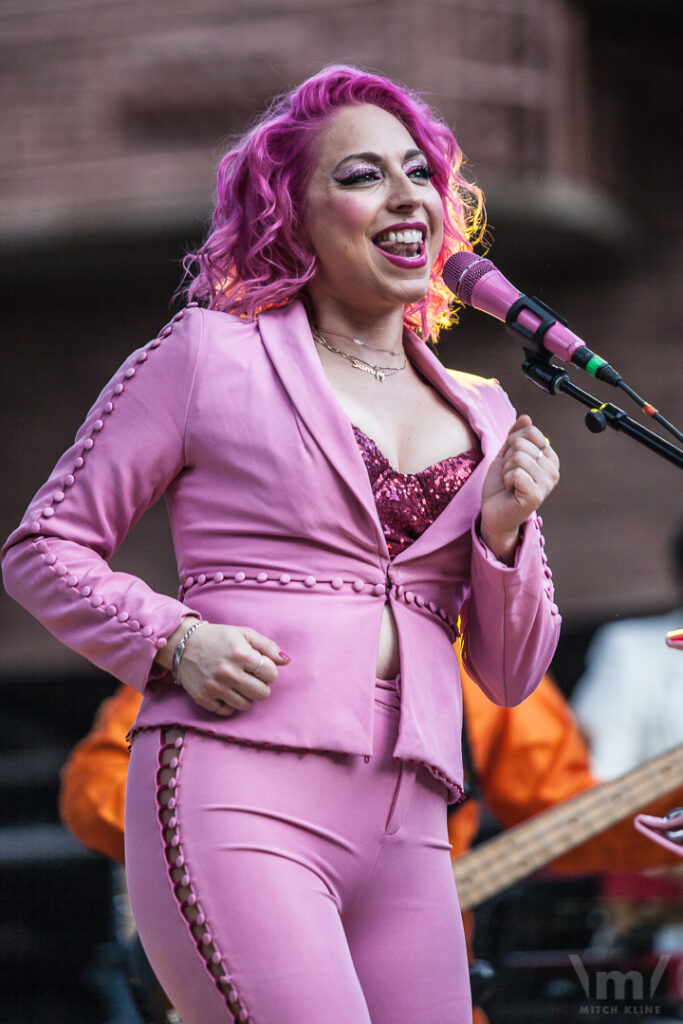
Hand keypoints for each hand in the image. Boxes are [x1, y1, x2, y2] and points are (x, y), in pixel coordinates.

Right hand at [159, 619, 290, 715]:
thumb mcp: (243, 634)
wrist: (182, 644)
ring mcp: (215, 687)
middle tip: (251, 676)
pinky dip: (231, 703)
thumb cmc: (218, 638)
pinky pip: (228, 711)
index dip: (269, 671)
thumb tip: (287, 660)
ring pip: (247, 704)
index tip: (261, 666)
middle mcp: (228, 672)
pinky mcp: (204, 699)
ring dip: (247, 695)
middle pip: (262, 693)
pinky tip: (227, 690)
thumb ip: (267, 646)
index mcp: (240, 654)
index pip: (271, 674)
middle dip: (261, 685)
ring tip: (239, 683)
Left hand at [480, 414, 559, 563]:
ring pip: (518, 458)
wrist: (494, 512)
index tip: (512, 462)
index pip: (530, 432)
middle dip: (507, 459)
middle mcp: (553, 470)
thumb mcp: (506, 454)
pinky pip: (516, 473)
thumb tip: (526, 418)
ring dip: (506, 470)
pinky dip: (507, 480)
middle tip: (510, 475)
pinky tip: (511, 491)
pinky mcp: (536, 495)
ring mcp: (546, 483)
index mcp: (549, 457)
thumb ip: (516, 435)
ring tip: (510, 483)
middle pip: (521, 445)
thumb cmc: (501, 484)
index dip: (512, 445)